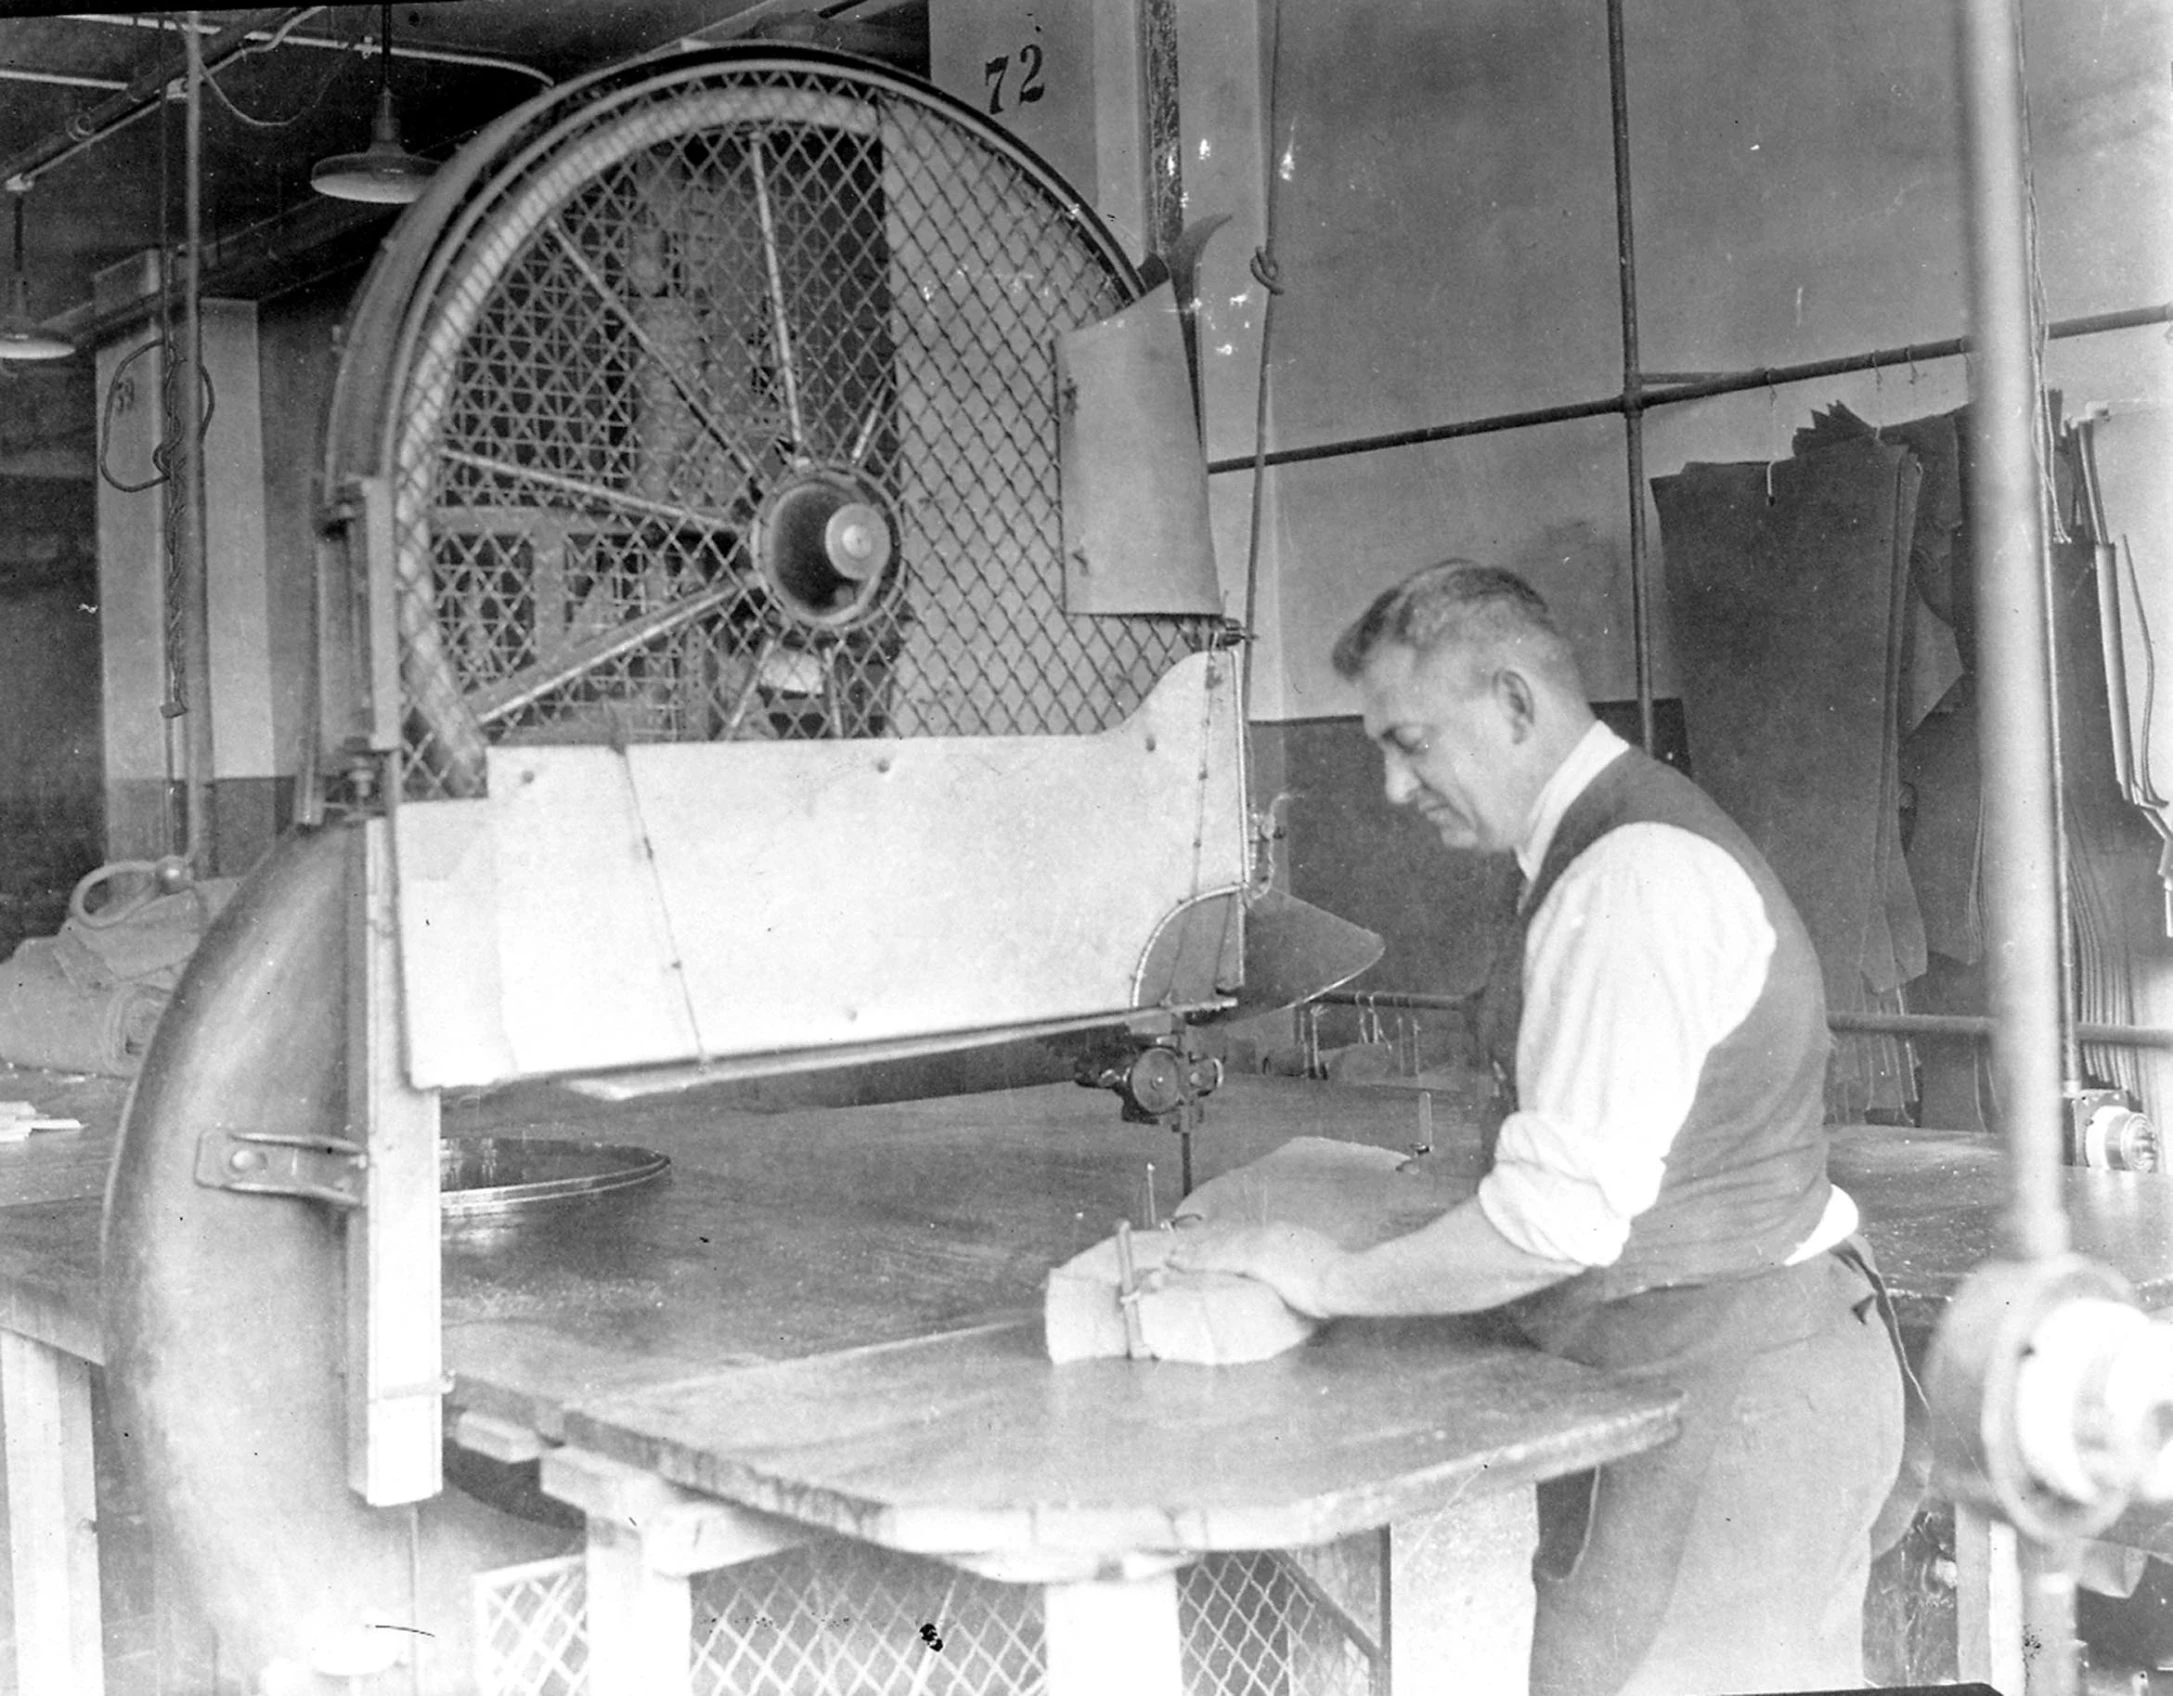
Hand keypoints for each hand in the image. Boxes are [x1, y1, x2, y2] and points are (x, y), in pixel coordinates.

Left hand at [1163, 1221, 1346, 1318]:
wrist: (1344, 1277)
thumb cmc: (1340, 1278)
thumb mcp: (1322, 1265)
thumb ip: (1305, 1266)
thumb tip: (1304, 1277)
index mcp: (1284, 1234)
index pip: (1246, 1235)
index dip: (1224, 1239)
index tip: (1209, 1243)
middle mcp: (1268, 1233)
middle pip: (1227, 1237)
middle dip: (1202, 1244)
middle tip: (1179, 1248)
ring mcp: (1259, 1243)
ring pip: (1216, 1246)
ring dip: (1191, 1252)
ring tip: (1171, 1256)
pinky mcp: (1253, 1257)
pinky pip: (1215, 1258)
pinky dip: (1194, 1260)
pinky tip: (1179, 1263)